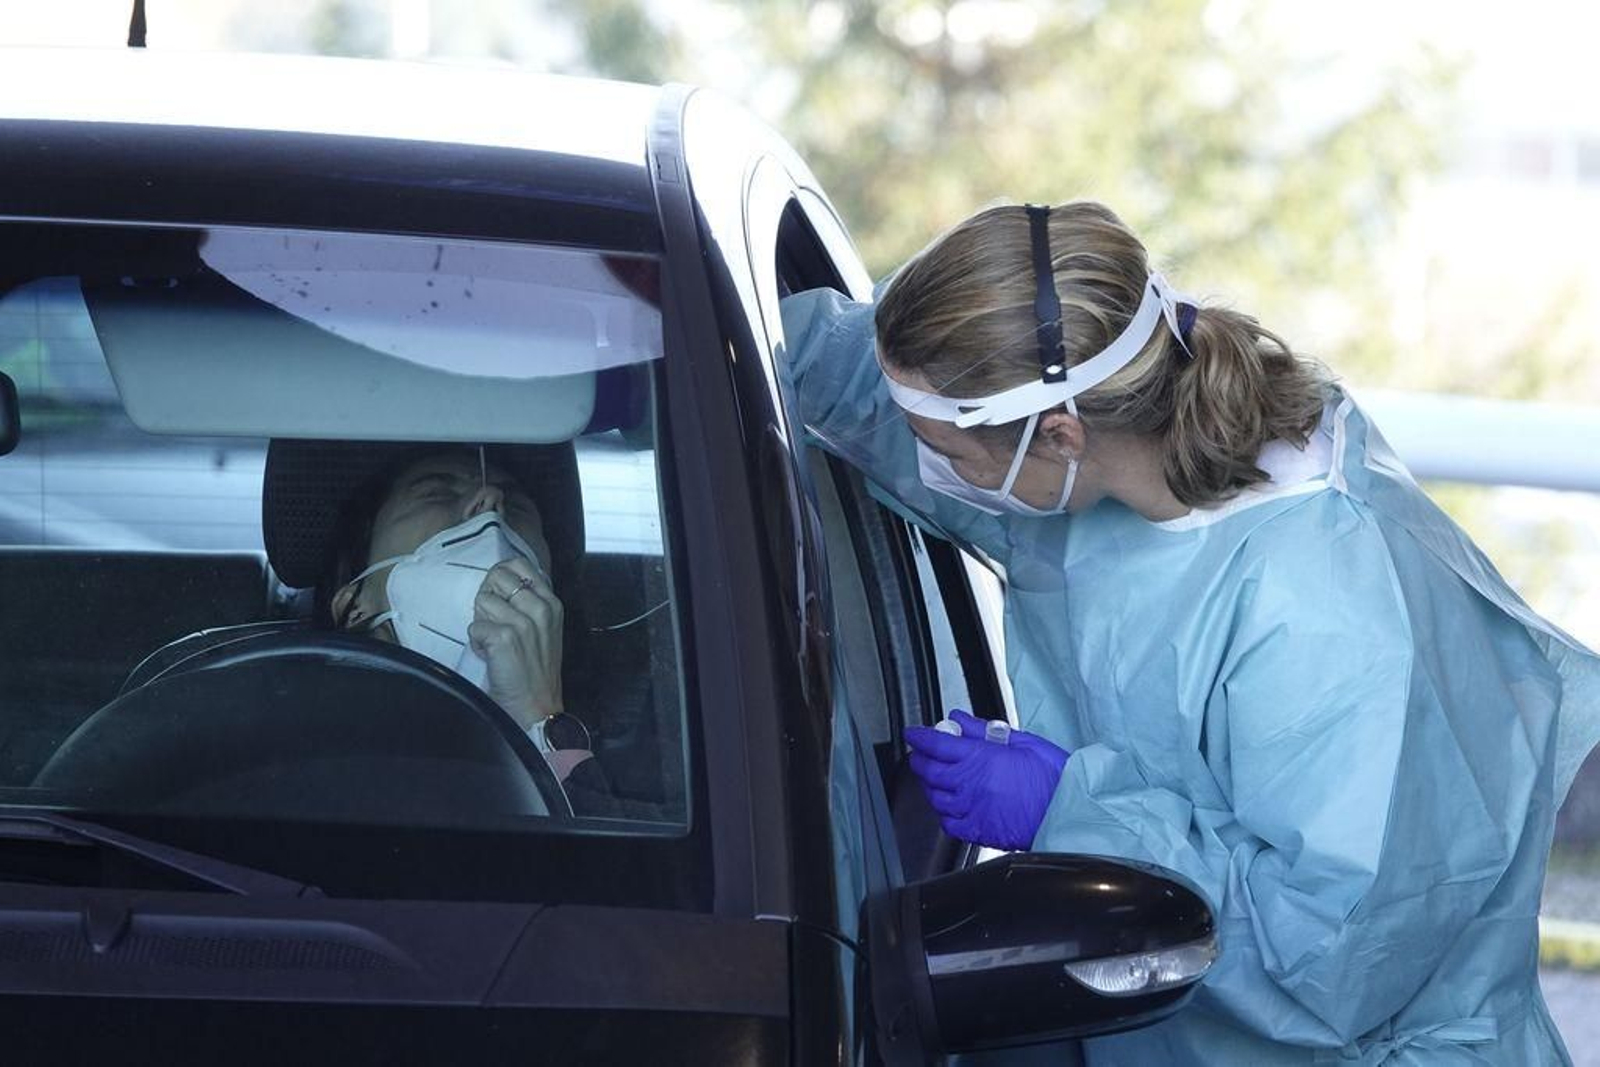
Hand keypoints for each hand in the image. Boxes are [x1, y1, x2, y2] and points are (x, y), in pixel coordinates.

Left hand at [470, 557, 562, 729]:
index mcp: (551, 603)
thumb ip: (530, 603)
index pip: (519, 564)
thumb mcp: (545, 630)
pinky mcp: (504, 638)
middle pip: (497, 578)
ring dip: (481, 623)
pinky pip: (474, 627)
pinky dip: (477, 643)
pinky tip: (490, 656)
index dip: (500, 577)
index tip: (498, 597)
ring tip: (494, 644)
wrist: (537, 707)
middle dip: (487, 599)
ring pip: (483, 601)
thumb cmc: (536, 671)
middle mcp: (540, 608)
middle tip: (494, 624)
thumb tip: (500, 581)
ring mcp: (523, 622)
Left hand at [905, 709, 1069, 850]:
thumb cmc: (1054, 777)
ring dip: (929, 785)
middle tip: (921, 753)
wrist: (1069, 811)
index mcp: (979, 758)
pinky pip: (948, 823)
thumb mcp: (1023, 742)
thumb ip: (984, 730)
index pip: (935, 744)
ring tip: (935, 778)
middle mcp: (969, 784)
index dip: (919, 737)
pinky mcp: (978, 831)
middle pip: (929, 770)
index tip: (913, 734)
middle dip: (920, 759)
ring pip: (934, 797)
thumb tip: (960, 720)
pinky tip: (951, 806)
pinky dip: (944, 812)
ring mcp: (971, 809)